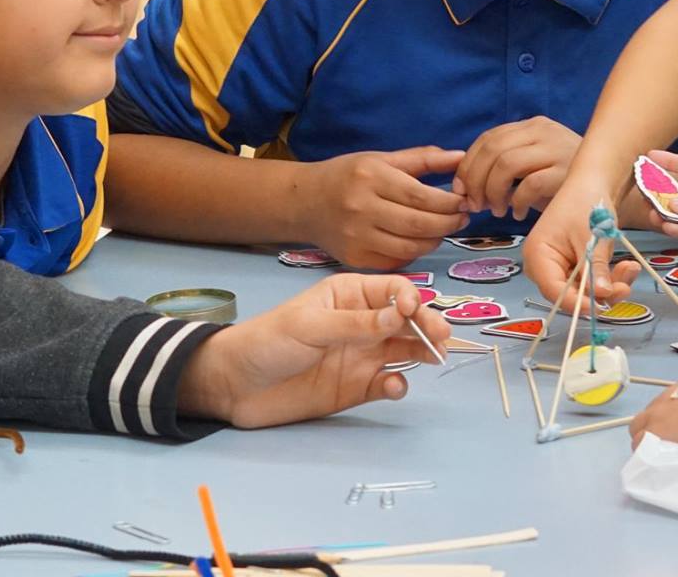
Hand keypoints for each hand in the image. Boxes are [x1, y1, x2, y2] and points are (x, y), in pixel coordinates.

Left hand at [176, 274, 450, 427]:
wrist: (236, 386)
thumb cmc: (268, 342)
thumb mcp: (310, 327)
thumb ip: (357, 324)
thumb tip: (401, 316)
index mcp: (348, 295)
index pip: (391, 290)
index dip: (409, 298)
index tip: (412, 311)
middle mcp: (361, 323)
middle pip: (405, 320)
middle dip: (426, 325)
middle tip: (441, 338)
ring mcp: (360, 355)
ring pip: (403, 350)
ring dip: (421, 352)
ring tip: (434, 358)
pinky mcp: (356, 387)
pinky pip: (387, 383)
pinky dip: (397, 384)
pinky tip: (393, 386)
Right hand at [299, 147, 466, 268]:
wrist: (305, 202)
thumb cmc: (347, 175)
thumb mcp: (381, 159)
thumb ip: (423, 159)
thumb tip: (461, 157)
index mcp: (371, 177)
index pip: (421, 196)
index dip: (449, 203)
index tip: (465, 201)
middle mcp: (362, 208)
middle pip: (419, 225)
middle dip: (449, 223)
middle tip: (462, 218)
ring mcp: (357, 237)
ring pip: (411, 247)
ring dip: (435, 241)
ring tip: (443, 229)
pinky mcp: (354, 259)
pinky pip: (396, 261)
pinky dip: (414, 253)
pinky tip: (420, 241)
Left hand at [454, 117, 582, 220]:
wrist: (607, 186)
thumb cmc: (563, 180)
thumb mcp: (532, 164)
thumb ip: (503, 166)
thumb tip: (464, 185)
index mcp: (530, 126)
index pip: (488, 139)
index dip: (468, 165)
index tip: (461, 189)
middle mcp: (542, 131)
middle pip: (493, 150)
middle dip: (476, 180)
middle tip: (475, 205)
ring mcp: (556, 149)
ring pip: (507, 165)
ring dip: (493, 192)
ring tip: (496, 210)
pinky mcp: (566, 172)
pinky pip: (530, 185)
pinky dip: (517, 202)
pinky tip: (518, 214)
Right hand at [522, 185, 640, 307]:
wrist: (595, 183)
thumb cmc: (587, 203)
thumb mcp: (592, 237)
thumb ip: (595, 268)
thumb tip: (602, 296)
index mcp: (538, 255)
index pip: (553, 290)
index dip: (577, 303)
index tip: (601, 306)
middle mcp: (545, 266)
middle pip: (569, 294)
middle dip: (599, 294)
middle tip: (625, 287)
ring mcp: (561, 267)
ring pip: (585, 291)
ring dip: (610, 285)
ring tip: (630, 269)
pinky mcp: (577, 267)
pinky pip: (593, 282)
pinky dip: (610, 277)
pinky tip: (628, 266)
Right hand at [629, 374, 677, 457]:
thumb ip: (675, 455)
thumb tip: (676, 454)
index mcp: (654, 432)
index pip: (636, 444)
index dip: (645, 451)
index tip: (657, 456)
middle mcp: (656, 410)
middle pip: (637, 422)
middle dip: (646, 431)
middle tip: (666, 440)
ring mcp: (671, 392)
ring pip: (655, 404)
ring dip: (662, 413)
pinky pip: (675, 392)